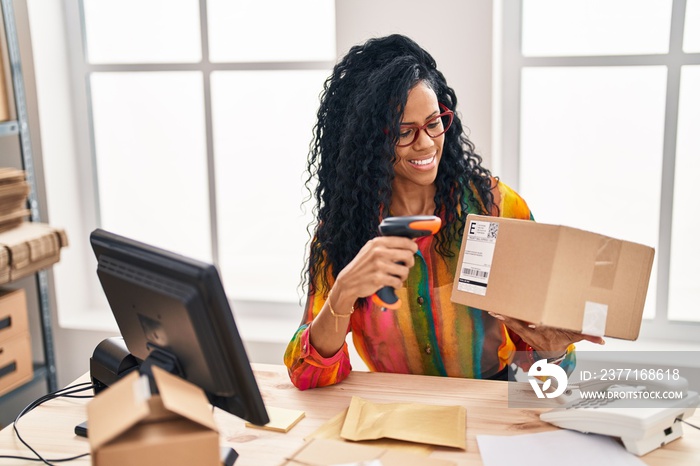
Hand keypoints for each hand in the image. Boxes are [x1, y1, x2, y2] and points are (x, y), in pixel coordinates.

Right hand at [334, 236, 417, 298]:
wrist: (349, 281)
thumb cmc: (364, 265)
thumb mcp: (371, 249)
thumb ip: (388, 244)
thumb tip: (411, 240)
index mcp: (378, 242)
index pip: (404, 241)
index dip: (413, 247)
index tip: (413, 251)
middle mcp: (378, 252)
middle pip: (408, 255)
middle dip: (410, 262)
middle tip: (406, 265)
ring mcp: (378, 265)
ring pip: (405, 270)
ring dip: (403, 275)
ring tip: (397, 276)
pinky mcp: (378, 279)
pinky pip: (398, 282)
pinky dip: (397, 285)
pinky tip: (392, 283)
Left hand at [488, 311, 604, 355]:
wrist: (551, 354)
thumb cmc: (561, 341)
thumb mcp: (574, 337)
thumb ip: (588, 335)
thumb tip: (602, 339)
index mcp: (544, 334)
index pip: (536, 329)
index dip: (529, 325)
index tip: (524, 321)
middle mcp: (532, 334)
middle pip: (518, 325)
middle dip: (508, 318)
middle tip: (498, 310)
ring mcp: (525, 333)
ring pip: (512, 324)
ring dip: (502, 317)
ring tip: (492, 309)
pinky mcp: (521, 330)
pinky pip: (511, 323)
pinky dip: (503, 317)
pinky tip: (495, 311)